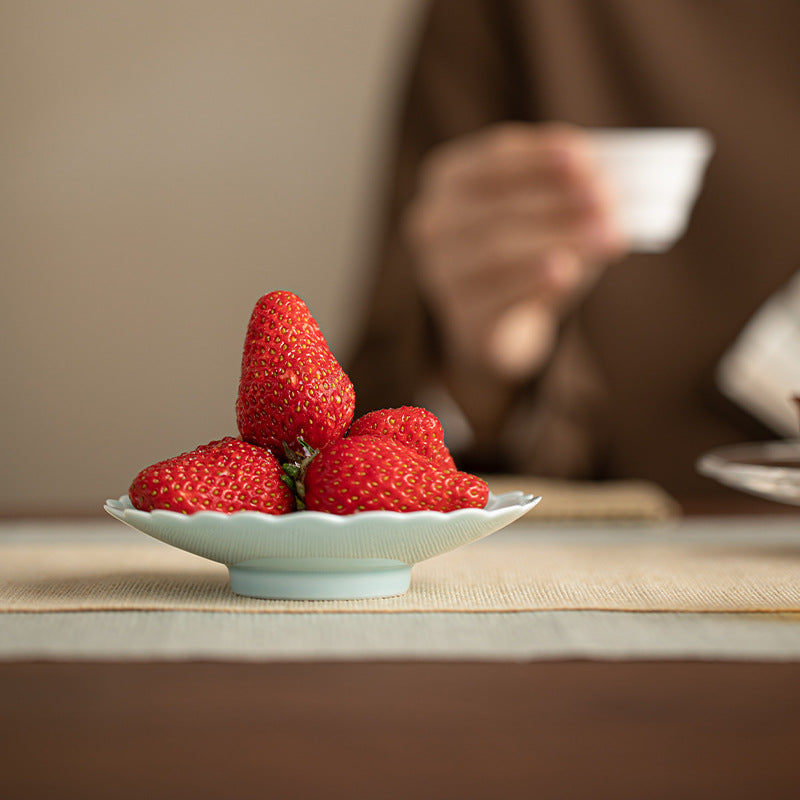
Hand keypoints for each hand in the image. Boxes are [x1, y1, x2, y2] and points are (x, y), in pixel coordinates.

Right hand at [405, 122, 627, 381]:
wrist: (500, 327)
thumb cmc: (528, 253)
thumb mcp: (548, 212)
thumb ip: (573, 192)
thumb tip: (607, 188)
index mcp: (450, 181)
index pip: (491, 160)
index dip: (538, 158)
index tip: (584, 156)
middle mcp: (434, 225)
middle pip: (494, 206)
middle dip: (555, 199)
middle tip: (605, 199)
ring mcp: (443, 277)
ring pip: (496, 251)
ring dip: (558, 239)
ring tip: (607, 237)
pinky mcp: (466, 321)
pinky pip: (498, 298)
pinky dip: (534, 280)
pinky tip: (567, 271)